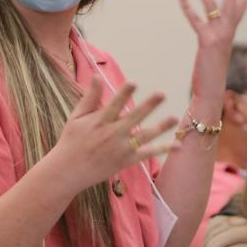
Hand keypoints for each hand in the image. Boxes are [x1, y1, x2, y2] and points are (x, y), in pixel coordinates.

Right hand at [52, 77, 178, 189]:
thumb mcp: (76, 117)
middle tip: (161, 94)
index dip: (124, 93)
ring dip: (160, 127)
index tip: (134, 83)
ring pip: (144, 135)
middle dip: (148, 106)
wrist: (68, 171)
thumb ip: (90, 97)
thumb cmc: (71, 140)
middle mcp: (111, 134)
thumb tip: (97, 75)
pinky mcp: (126, 160)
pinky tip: (177, 145)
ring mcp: (120, 148)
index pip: (114, 105)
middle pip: (133, 118)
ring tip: (174, 118)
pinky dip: (162, 149)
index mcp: (99, 121)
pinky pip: (147, 154)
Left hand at [179, 0, 246, 102]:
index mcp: (230, 33)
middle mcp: (227, 31)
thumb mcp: (217, 55)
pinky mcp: (206, 41)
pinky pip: (196, 20)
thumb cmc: (213, 76)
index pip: (241, 6)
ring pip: (212, 5)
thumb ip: (216, 43)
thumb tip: (214, 39)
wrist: (212, 92)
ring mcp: (218, 35)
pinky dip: (188, 8)